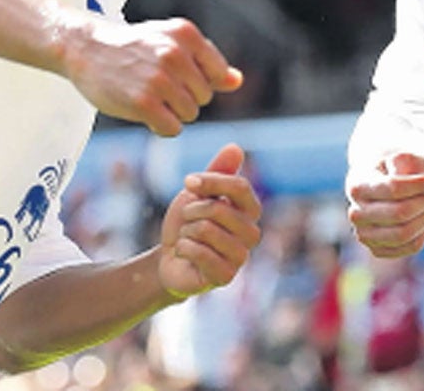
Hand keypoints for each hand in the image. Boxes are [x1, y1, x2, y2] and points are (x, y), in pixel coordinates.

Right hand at [61, 15, 242, 135]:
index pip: (218, 74)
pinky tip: (146, 113)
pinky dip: (162, 126)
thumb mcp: (171, 41)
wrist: (85, 48)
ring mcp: (159, 79)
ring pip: (190, 114)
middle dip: (186, 97)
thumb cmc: (133, 47)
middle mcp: (175, 54)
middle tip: (159, 87)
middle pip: (204, 97)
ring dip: (173, 113)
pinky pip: (172, 128)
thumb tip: (237, 82)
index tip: (178, 76)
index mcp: (186, 35)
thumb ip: (207, 61)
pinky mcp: (143, 102)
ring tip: (151, 97)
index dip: (200, 81)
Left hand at [158, 143, 261, 299]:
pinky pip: (198, 252)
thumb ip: (218, 171)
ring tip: (188, 239)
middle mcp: (252, 233)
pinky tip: (185, 254)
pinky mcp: (225, 276)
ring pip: (205, 230)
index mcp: (250, 210)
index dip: (211, 180)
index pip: (240, 187)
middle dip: (191, 212)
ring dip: (185, 232)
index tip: (188, 181)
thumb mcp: (199, 192)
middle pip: (218, 209)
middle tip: (188, 222)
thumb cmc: (189, 223)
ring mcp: (240, 256)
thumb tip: (235, 147)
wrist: (171, 258)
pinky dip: (182, 249)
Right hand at [349, 153, 423, 258]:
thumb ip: (405, 162)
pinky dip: (423, 231)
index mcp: (356, 186)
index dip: (417, 185)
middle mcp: (355, 214)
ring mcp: (364, 235)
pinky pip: (410, 246)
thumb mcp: (405, 157)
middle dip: (423, 202)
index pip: (392, 189)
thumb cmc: (401, 168)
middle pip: (399, 213)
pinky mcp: (378, 250)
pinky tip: (423, 217)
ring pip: (404, 234)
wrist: (394, 186)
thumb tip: (403, 177)